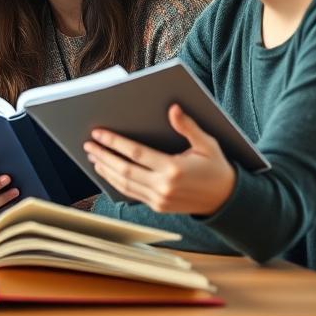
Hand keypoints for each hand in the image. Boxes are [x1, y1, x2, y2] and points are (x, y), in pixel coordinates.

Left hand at [83, 104, 235, 214]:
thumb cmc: (217, 168)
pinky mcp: (158, 207)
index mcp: (174, 169)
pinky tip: (107, 172)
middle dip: (103, 156)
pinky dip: (116, 182)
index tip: (98, 133)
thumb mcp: (207, 144)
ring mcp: (159, 199)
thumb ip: (188, 126)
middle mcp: (164, 187)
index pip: (135, 153)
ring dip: (106, 169)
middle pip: (124, 170)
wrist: (227, 200)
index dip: (114, 143)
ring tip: (93, 157)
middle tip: (88, 144)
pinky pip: (131, 194)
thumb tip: (173, 108)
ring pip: (124, 184)